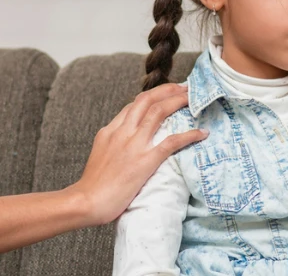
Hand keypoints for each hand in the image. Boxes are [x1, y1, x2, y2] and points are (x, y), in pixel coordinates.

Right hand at [68, 83, 206, 225]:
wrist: (86, 201)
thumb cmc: (93, 185)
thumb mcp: (100, 155)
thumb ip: (113, 144)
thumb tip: (126, 144)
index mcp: (110, 130)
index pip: (133, 105)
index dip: (152, 96)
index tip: (165, 95)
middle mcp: (122, 132)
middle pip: (146, 100)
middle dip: (167, 90)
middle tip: (183, 87)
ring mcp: (133, 145)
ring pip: (158, 112)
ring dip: (177, 102)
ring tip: (193, 98)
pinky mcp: (145, 161)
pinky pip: (171, 142)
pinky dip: (188, 135)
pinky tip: (201, 134)